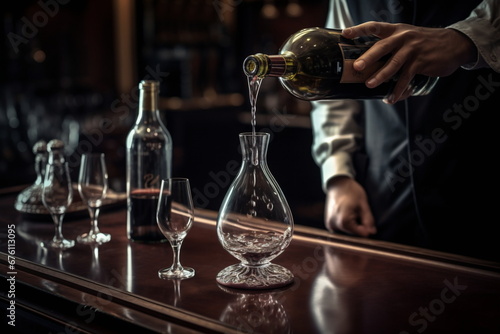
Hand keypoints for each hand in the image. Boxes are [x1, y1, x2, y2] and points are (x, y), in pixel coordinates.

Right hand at [325, 176, 375, 236]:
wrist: (337, 184)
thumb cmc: (351, 191)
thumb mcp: (363, 204)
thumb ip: (368, 220)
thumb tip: (372, 232)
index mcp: (343, 221)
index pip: (360, 233)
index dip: (366, 228)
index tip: (368, 220)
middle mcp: (334, 225)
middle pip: (353, 233)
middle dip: (359, 226)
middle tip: (359, 213)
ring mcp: (330, 225)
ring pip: (347, 232)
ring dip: (352, 226)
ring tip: (352, 212)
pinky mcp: (328, 224)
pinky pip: (341, 229)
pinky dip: (346, 224)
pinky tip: (347, 214)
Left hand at [342, 22, 476, 103]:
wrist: (454, 44)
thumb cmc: (424, 42)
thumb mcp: (407, 36)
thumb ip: (390, 44)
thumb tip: (368, 60)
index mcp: (396, 30)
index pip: (374, 27)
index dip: (359, 29)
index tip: (345, 33)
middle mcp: (403, 37)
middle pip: (382, 47)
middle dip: (369, 57)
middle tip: (357, 67)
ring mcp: (413, 50)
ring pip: (394, 64)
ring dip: (381, 76)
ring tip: (370, 85)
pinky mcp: (421, 62)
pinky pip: (406, 78)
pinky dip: (398, 90)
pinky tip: (391, 98)